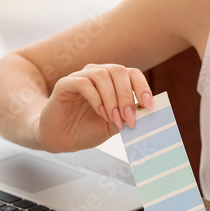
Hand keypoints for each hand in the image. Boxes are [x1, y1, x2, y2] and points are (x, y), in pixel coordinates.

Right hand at [34, 63, 153, 152]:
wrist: (60, 139)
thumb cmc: (86, 129)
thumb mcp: (113, 125)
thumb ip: (129, 117)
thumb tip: (148, 113)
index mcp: (112, 81)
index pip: (132, 74)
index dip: (143, 87)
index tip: (149, 105)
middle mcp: (97, 74)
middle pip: (119, 71)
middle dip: (127, 96)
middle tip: (129, 118)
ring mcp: (80, 77)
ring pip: (102, 75)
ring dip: (112, 98)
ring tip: (113, 119)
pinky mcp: (65, 84)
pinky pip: (83, 82)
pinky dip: (95, 97)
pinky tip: (99, 112)